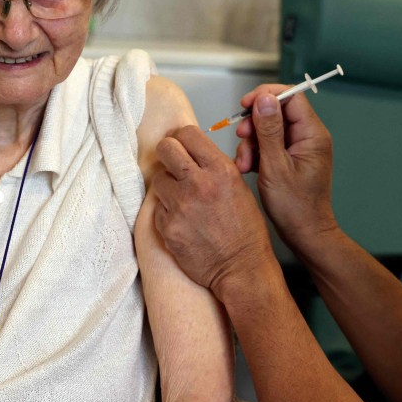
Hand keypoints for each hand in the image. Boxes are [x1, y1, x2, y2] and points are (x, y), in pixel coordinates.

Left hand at [152, 126, 276, 298]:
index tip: (182, 145)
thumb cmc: (244, 231)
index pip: (187, 133)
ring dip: (167, 186)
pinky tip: (183, 221)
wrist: (241, 269)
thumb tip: (190, 152)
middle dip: (168, 154)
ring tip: (183, 200)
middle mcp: (198, 184)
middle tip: (174, 165)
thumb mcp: (238, 187)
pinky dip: (166, 212)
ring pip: (158, 178)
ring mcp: (180, 206)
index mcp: (220, 170)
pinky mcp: (167, 227)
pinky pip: (157, 208)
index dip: (182, 138)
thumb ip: (213, 167)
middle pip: (165, 147)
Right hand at [233, 86, 339, 250]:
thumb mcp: (275, 166)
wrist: (304, 234)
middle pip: (277, 112)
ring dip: (251, 142)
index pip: (291, 97)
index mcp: (312, 135)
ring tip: (243, 163)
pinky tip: (247, 168)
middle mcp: (308, 137)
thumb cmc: (295, 207)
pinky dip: (255, 153)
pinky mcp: (289, 158)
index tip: (245, 105)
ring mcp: (299, 148)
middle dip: (254, 124)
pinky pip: (268, 144)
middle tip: (241, 137)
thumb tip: (265, 99)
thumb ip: (269, 130)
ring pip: (269, 128)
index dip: (266, 96)